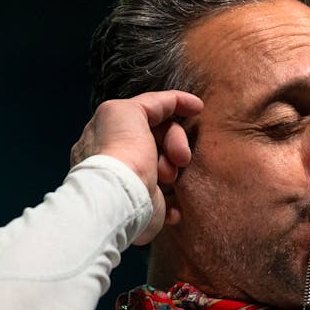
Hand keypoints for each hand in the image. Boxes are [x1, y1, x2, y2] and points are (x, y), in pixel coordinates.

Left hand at [69, 90, 204, 244]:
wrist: (121, 198)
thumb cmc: (123, 152)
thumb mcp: (129, 111)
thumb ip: (150, 104)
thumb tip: (167, 109)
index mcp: (111, 131)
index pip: (148, 111)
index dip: (175, 105)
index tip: (199, 108)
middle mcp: (120, 154)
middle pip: (163, 137)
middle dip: (175, 142)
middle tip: (180, 157)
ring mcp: (134, 181)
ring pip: (170, 166)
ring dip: (174, 169)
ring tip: (168, 178)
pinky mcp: (146, 206)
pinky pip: (171, 197)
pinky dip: (176, 197)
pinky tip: (175, 197)